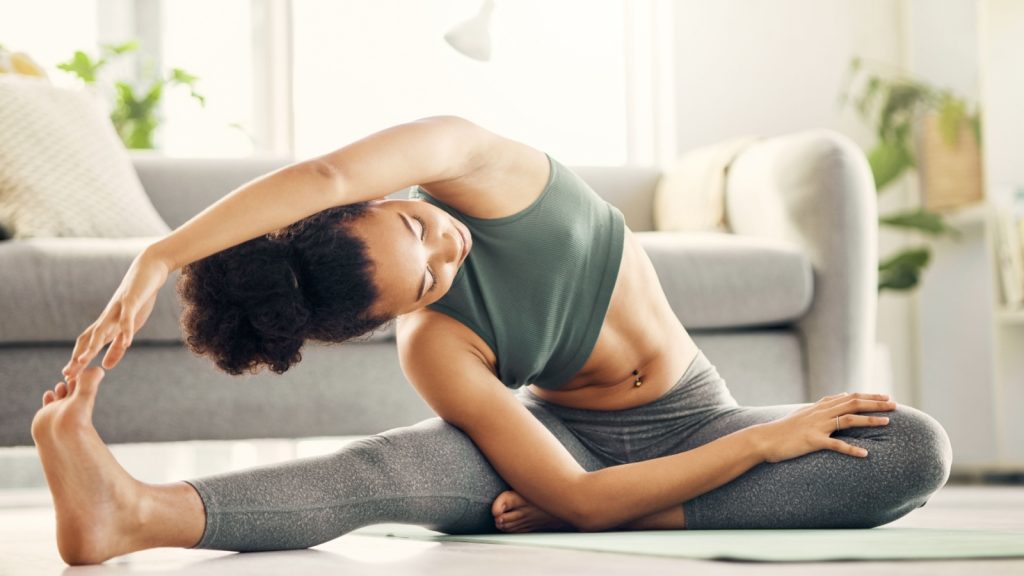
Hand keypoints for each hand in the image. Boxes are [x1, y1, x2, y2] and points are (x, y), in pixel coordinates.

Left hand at [62, 247, 171, 380]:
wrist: (149, 270)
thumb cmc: (139, 299)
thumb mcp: (129, 326)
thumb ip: (117, 346)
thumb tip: (106, 366)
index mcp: (107, 325)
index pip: (86, 344)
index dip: (77, 360)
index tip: (68, 377)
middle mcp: (107, 318)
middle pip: (88, 339)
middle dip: (78, 357)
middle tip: (68, 374)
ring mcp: (118, 309)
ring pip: (102, 329)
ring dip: (93, 345)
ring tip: (85, 360)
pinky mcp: (132, 301)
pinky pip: (127, 318)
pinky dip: (126, 331)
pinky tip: (127, 343)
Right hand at [752, 392, 896, 462]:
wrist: (764, 439)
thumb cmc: (783, 429)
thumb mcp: (803, 414)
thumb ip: (821, 407)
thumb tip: (839, 398)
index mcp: (819, 406)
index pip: (849, 396)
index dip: (868, 396)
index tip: (885, 396)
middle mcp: (820, 413)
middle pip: (853, 404)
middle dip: (875, 403)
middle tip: (894, 405)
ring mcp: (817, 426)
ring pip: (848, 419)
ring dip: (869, 420)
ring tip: (887, 422)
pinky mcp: (812, 441)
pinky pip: (835, 445)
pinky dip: (851, 449)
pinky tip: (865, 454)